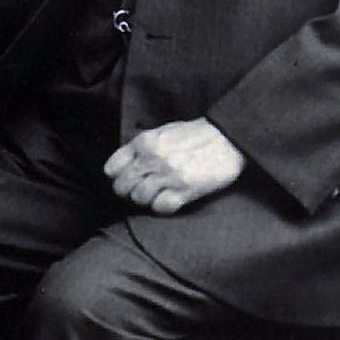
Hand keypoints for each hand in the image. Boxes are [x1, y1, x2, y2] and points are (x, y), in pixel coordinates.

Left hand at [104, 119, 246, 214]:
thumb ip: (143, 146)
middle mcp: (152, 158)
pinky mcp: (185, 189)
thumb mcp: (162, 132)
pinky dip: (162, 208)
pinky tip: (169, 201)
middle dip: (128, 193)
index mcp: (144, 142)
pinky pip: (161, 207)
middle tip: (138, 193)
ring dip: (146, 201)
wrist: (226, 138)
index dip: (117, 177)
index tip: (125, 180)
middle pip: (123, 186)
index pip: (112, 168)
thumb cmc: (195, 135)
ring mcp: (168, 174)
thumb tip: (126, 165)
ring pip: (140, 198)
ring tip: (156, 196)